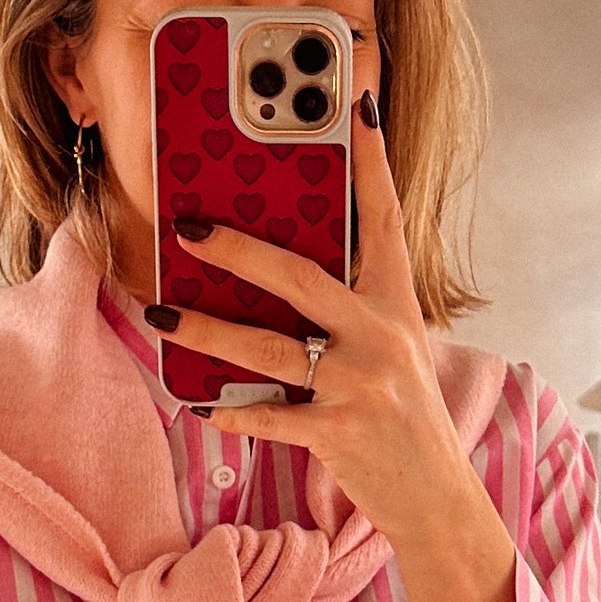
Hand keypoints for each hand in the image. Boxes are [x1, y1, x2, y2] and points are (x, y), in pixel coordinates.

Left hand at [155, 99, 519, 601]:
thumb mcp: (394, 347)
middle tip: (185, 227)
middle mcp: (381, 335)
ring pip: (269, 345)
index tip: (355, 104)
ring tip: (163, 313)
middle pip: (300, 276)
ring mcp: (361, 384)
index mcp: (396, 304)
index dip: (371, 161)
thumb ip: (353, 306)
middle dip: (238, 248)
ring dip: (207, 329)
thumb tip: (283, 267)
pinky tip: (199, 403)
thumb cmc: (404, 414)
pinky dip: (233, 409)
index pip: (385, 219)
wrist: (438, 497)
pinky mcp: (340, 432)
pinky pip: (271, 413)